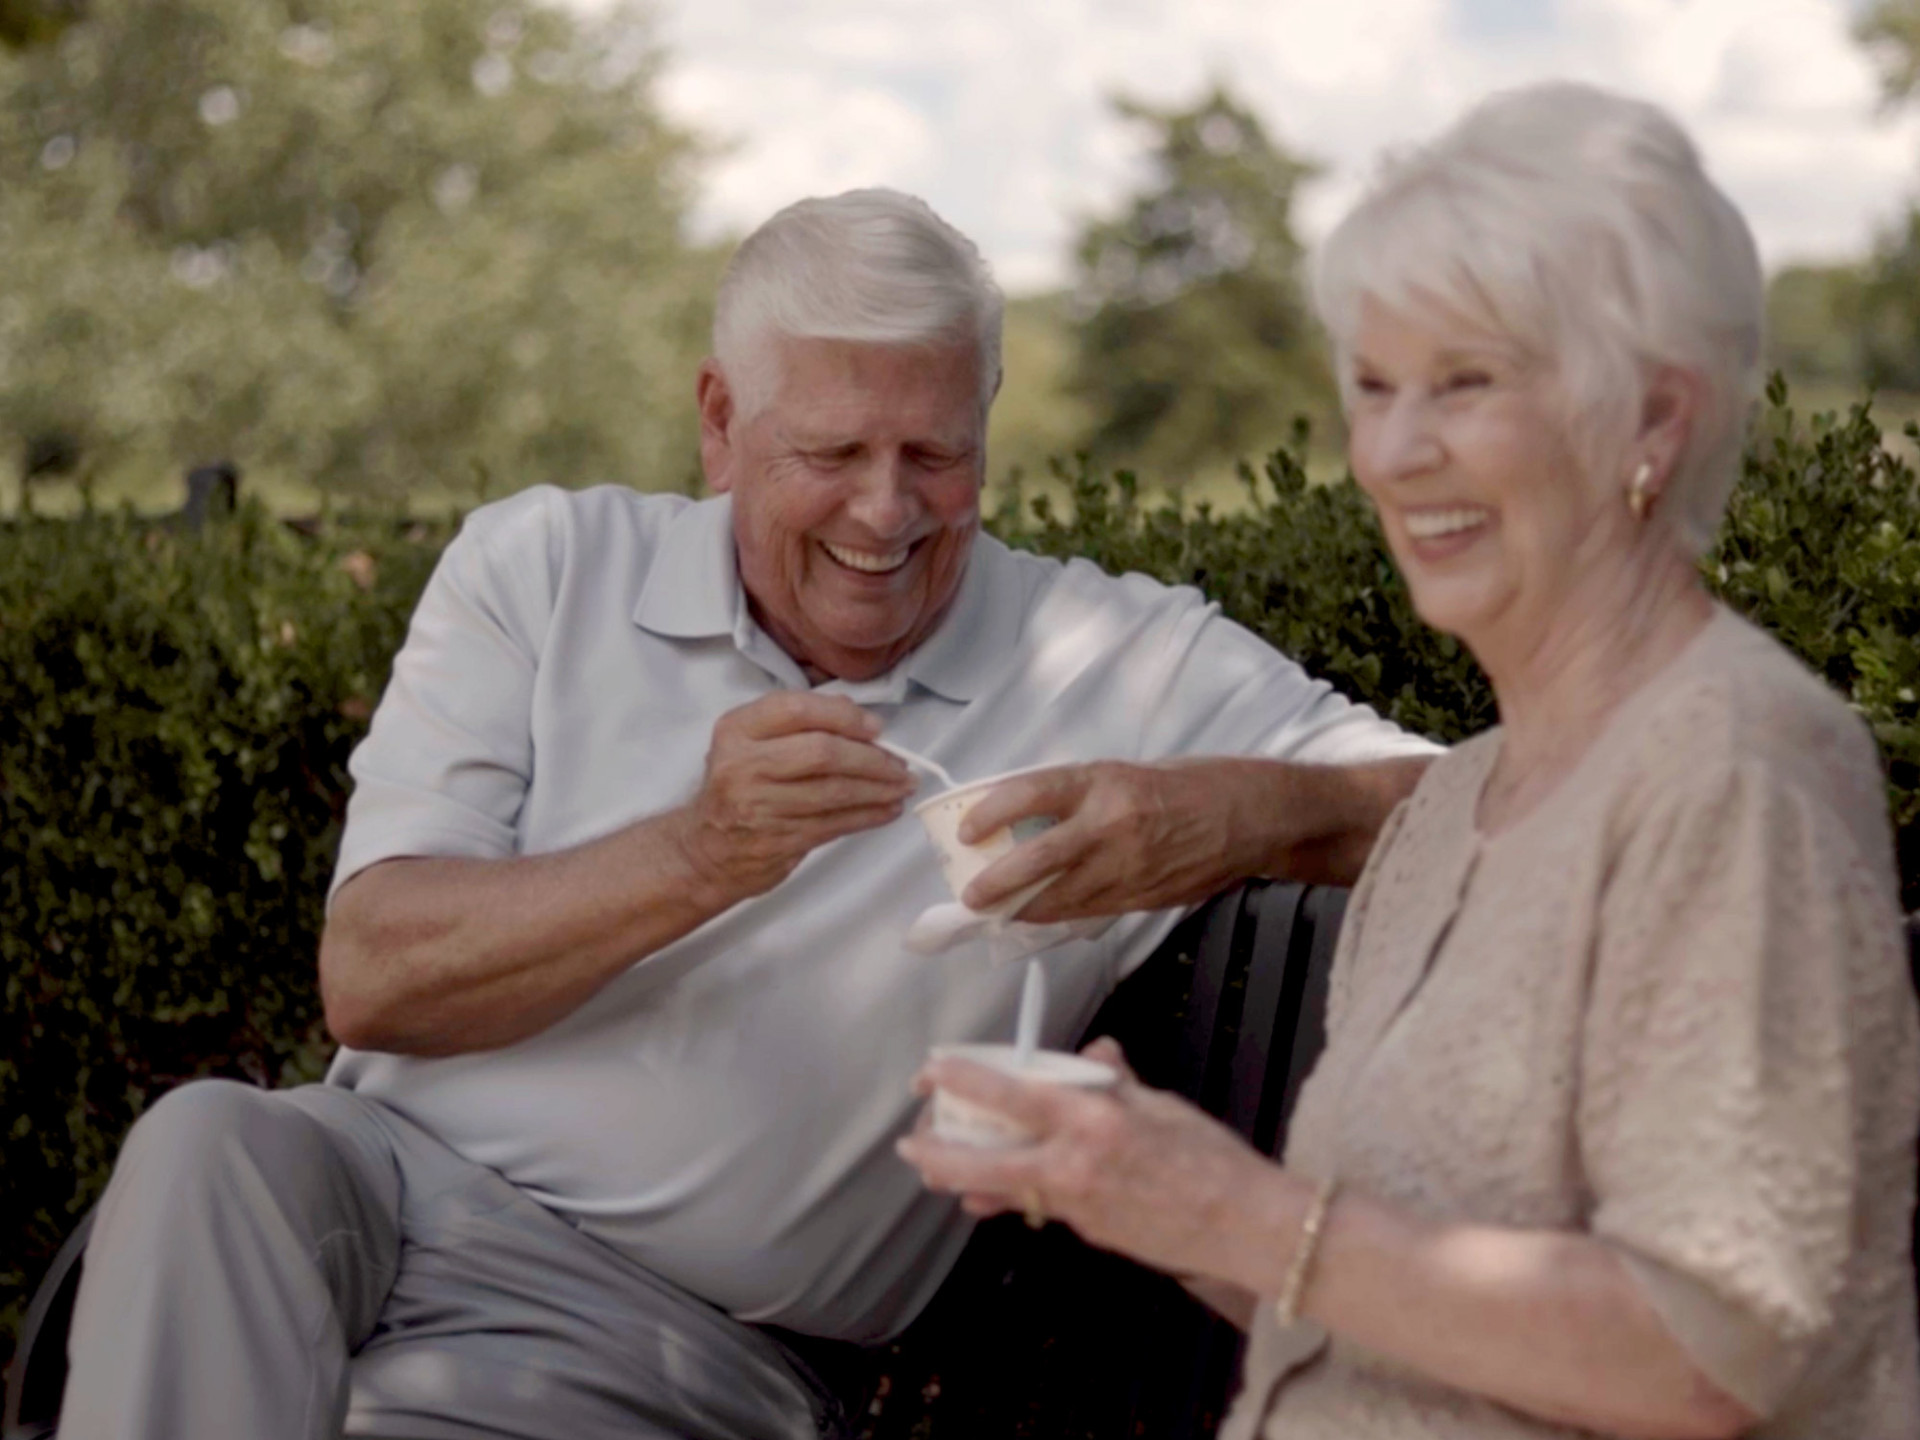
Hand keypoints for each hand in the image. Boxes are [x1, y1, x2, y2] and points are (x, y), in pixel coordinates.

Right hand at [672, 693, 912, 903]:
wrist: (706, 849)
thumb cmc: (739, 787)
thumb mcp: (752, 743)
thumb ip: (798, 723)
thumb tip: (857, 713)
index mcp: (737, 729)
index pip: (796, 709)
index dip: (844, 717)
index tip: (876, 728)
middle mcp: (742, 764)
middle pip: (822, 753)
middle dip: (871, 758)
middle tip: (901, 764)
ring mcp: (759, 806)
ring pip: (833, 792)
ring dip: (878, 789)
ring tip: (903, 786)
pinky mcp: (777, 840)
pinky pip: (834, 824)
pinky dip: (868, 816)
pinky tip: (888, 810)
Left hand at [897, 1038, 1296, 1289]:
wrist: (1243, 1226)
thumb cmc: (1209, 1157)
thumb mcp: (1160, 1104)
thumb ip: (1114, 1080)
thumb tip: (1092, 1054)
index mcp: (1092, 1119)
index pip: (1011, 1094)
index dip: (963, 1080)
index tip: (931, 1071)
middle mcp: (1073, 1165)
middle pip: (984, 1162)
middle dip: (938, 1153)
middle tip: (910, 1145)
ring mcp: (1076, 1205)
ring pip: (1004, 1190)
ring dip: (966, 1181)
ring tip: (939, 1173)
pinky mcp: (1086, 1231)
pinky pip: (1039, 1207)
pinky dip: (1016, 1196)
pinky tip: (1000, 1193)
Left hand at [957, 760, 1252, 921]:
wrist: (1250, 817)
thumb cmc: (1189, 784)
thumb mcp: (1126, 772)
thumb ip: (1080, 796)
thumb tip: (1028, 818)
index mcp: (1104, 781)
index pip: (1032, 793)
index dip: (992, 812)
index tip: (967, 829)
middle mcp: (1111, 824)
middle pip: (1037, 860)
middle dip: (997, 882)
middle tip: (971, 893)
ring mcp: (1127, 866)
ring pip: (1059, 897)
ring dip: (1022, 907)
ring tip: (996, 910)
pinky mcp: (1141, 897)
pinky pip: (1087, 910)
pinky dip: (1058, 913)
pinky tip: (1039, 914)